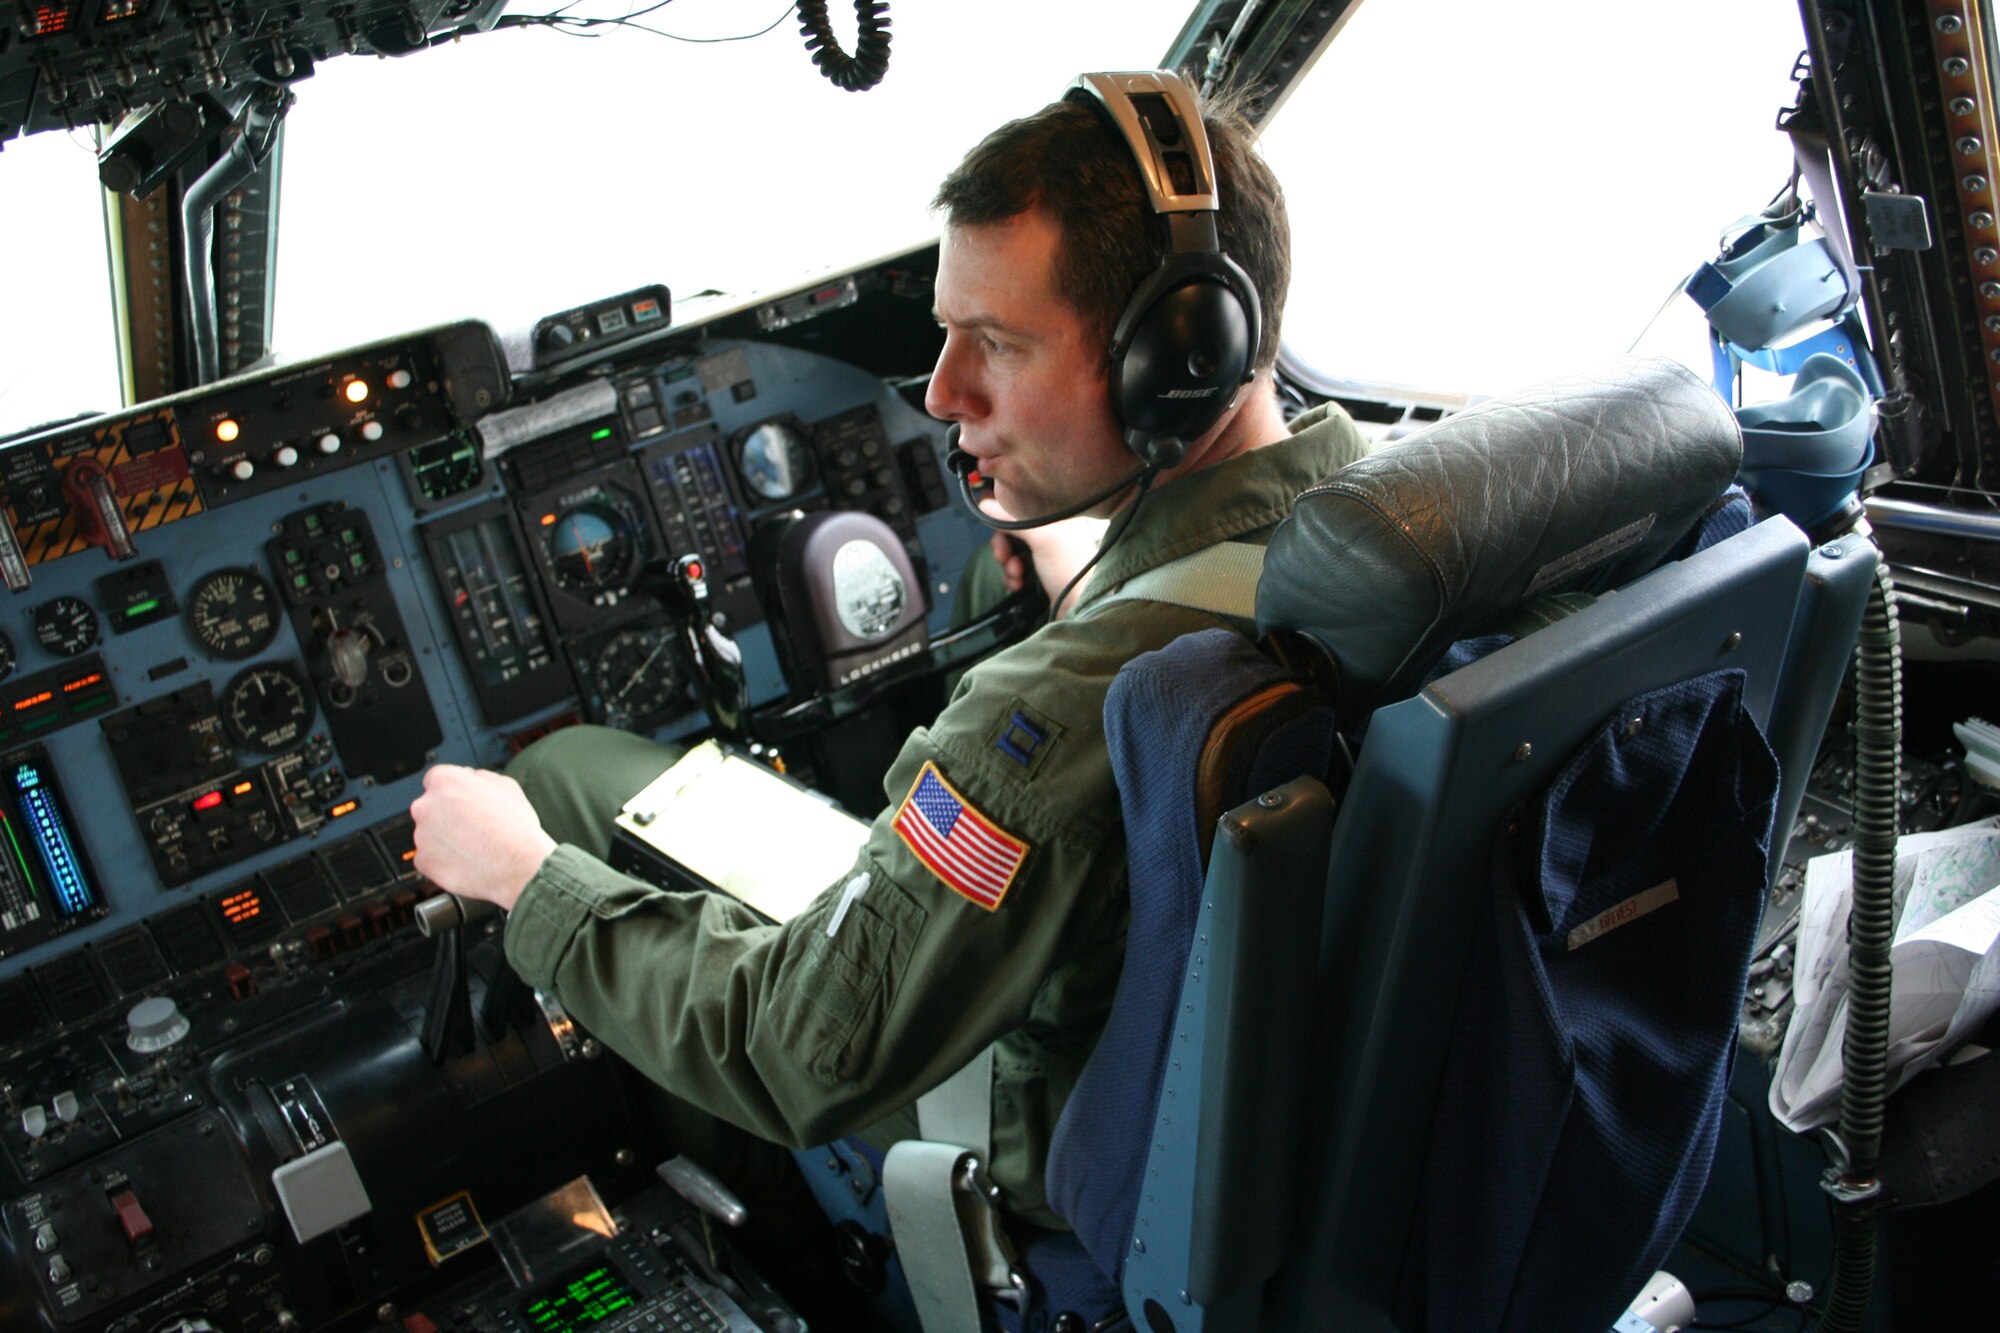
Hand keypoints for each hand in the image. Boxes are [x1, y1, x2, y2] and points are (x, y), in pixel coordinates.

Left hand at [410, 764, 556, 912]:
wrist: (519, 866)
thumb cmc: (516, 826)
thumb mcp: (506, 785)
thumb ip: (479, 777)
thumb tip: (469, 777)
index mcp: (445, 781)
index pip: (436, 780)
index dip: (454, 791)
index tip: (464, 801)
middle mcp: (426, 805)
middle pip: (430, 806)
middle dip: (446, 814)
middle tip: (472, 825)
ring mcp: (422, 835)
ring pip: (430, 833)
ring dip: (445, 837)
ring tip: (473, 846)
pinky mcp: (424, 861)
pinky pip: (429, 857)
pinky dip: (443, 859)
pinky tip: (466, 860)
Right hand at [978, 501, 1105, 615]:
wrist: (1083, 607)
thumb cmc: (1070, 569)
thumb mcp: (1041, 536)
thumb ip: (1011, 517)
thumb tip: (983, 503)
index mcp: (1056, 514)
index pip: (1021, 504)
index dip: (1004, 516)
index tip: (997, 528)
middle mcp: (1052, 529)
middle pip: (1012, 529)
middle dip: (1004, 545)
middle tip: (1005, 556)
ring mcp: (1046, 552)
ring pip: (1011, 550)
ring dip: (1008, 564)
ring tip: (1018, 575)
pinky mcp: (1041, 571)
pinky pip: (1015, 568)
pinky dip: (1013, 577)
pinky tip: (1020, 584)